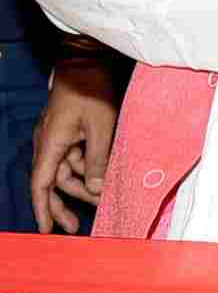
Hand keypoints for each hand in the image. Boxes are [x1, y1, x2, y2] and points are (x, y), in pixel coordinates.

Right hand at [30, 55, 121, 233]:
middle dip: (63, 205)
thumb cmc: (91, 91)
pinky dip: (86, 170)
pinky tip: (100, 180)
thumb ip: (97, 160)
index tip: (46, 230)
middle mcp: (49, 145)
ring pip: (67, 172)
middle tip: (76, 227)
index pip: (42, 185)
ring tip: (99, 203)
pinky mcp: (69, 132)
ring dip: (81, 187)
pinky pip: (75, 158)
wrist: (86, 61)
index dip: (43, 209)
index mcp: (50, 145)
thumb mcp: (100, 127)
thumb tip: (96, 190)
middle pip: (53, 183)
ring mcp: (58, 138)